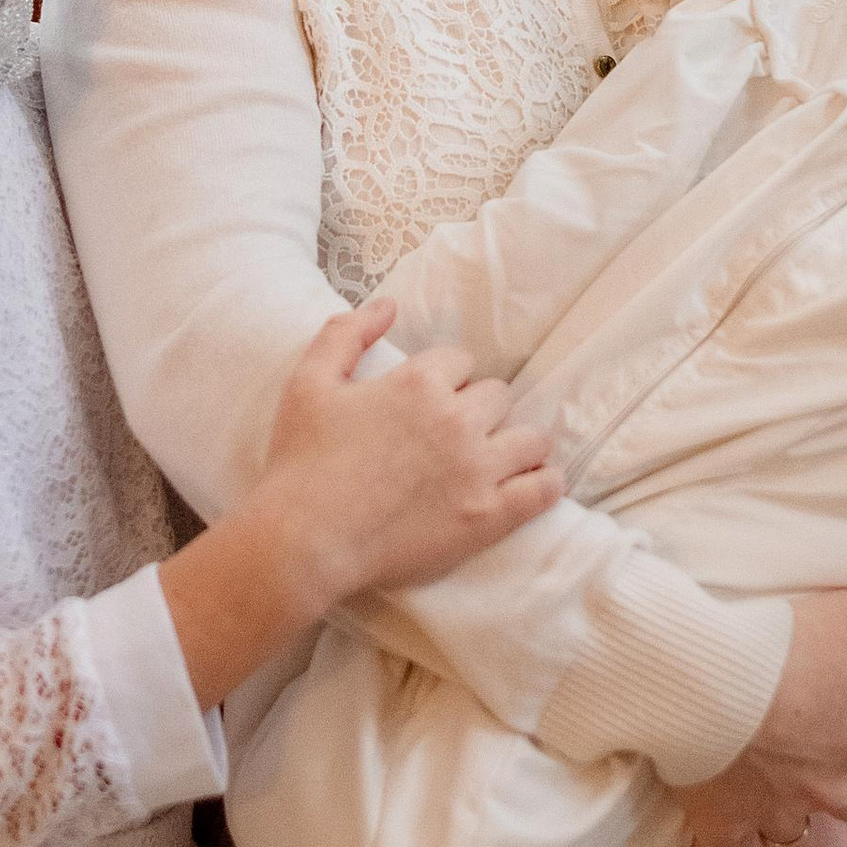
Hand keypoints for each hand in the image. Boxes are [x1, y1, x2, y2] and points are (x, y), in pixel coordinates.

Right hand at [256, 300, 560, 615]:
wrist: (305, 541)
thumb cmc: (301, 462)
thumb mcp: (309, 382)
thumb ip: (346, 333)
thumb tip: (388, 305)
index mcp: (418, 383)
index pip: (460, 362)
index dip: (445, 380)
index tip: (430, 403)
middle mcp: (456, 419)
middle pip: (497, 396)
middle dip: (478, 410)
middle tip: (455, 436)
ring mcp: (477, 469)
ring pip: (530, 438)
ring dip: (516, 443)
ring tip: (499, 458)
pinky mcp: (488, 516)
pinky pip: (542, 490)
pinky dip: (545, 483)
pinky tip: (536, 483)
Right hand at [672, 566, 846, 846]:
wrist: (691, 685)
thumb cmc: (770, 647)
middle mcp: (826, 782)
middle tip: (844, 756)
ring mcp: (773, 808)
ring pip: (799, 834)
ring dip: (797, 816)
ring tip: (783, 793)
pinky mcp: (720, 822)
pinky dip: (721, 844)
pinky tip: (715, 828)